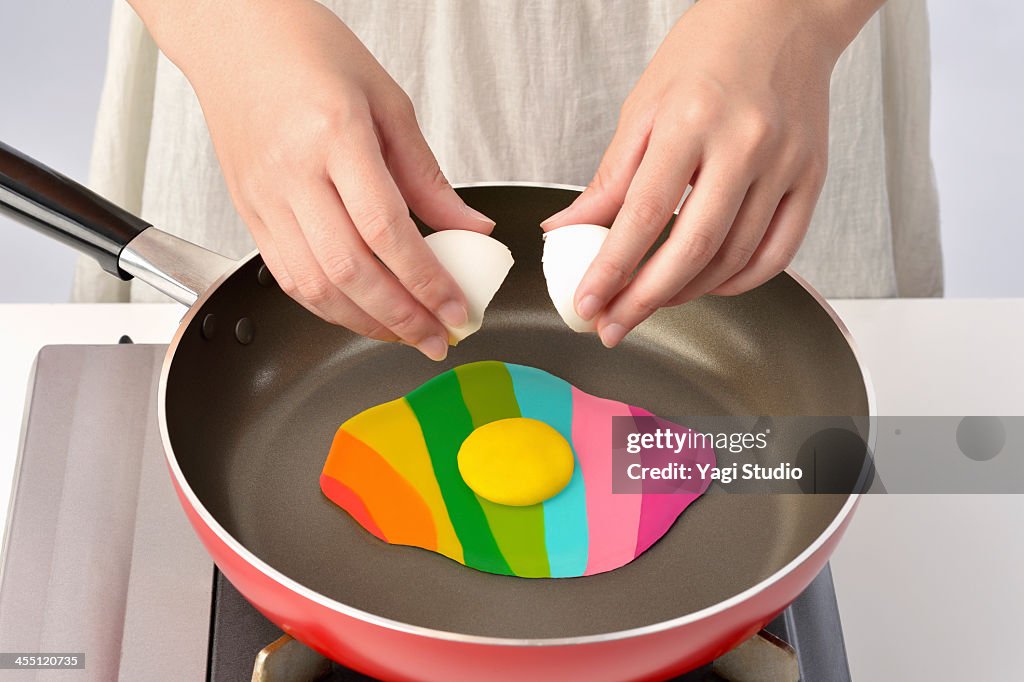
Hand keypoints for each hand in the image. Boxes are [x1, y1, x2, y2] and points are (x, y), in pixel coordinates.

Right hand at [139, 0, 493, 359]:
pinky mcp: (248, 212)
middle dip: (401, 317)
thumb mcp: (388, 103)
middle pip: (350, 270)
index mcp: (334, 134)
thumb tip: (470, 230)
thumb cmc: (309, 53)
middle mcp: (292, 172)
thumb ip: (427, 177)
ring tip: (405, 334)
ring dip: (365, 322)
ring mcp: (264, 197)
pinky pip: (287, 277)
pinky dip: (328, 306)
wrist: (235, 35)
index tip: (457, 309)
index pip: (387, 231)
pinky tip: (360, 313)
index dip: (426, 281)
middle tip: (437, 338)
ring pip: (314, 285)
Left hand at [542, 0, 878, 347]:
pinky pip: (778, 252)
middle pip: (692, 248)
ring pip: (734, 257)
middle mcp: (744, 144)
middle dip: (645, 300)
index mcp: (690, 120)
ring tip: (652, 302)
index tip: (589, 303)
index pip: (643, 215)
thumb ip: (610, 178)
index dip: (612, 270)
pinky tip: (708, 285)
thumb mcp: (643, 106)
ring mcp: (784, 164)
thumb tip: (566, 229)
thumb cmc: (707, 51)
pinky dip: (739, 281)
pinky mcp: (812, 177)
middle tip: (615, 326)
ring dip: (687, 293)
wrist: (782, 15)